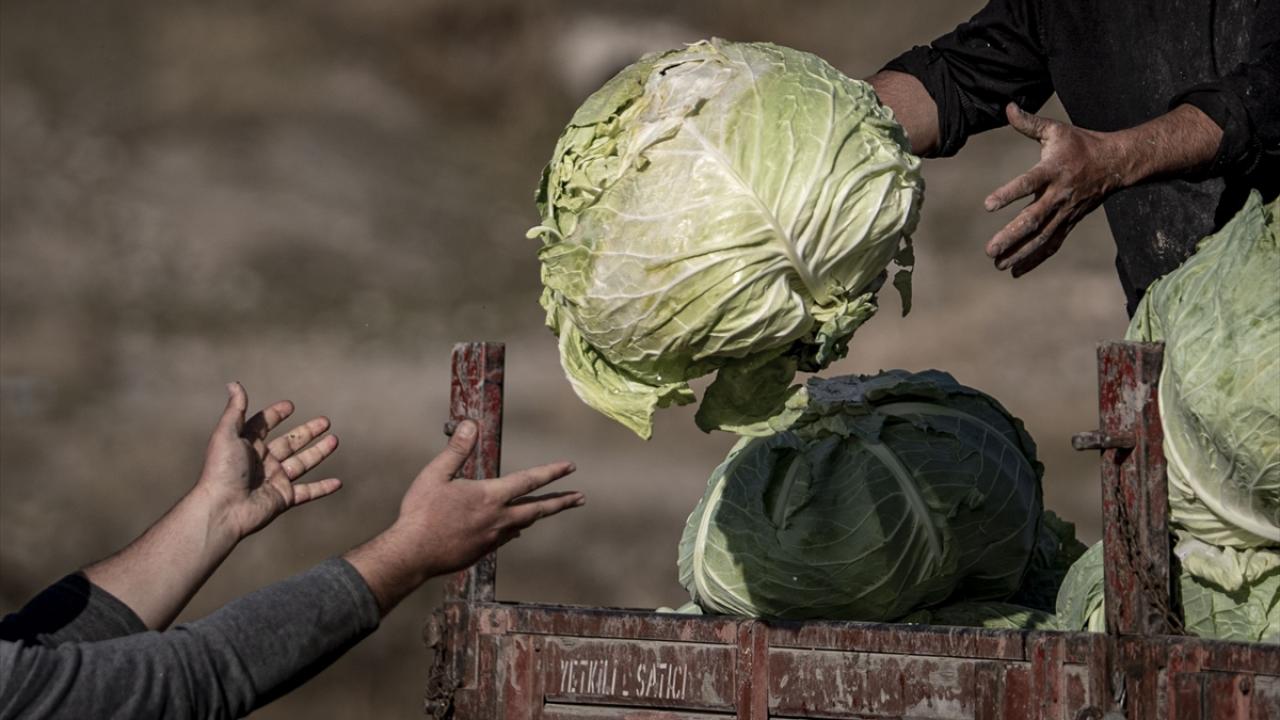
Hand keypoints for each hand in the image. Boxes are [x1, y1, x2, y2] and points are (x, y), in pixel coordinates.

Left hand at [196, 382, 341, 539]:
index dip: (275, 414)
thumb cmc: (222, 470)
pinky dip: (323, 488)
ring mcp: (274, 479)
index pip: (264, 425)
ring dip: (319, 452)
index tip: (290, 406)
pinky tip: (338, 483)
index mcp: (247, 445)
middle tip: (325, 421)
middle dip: (308, 431)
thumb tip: (234, 383)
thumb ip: (235, 410)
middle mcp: (262, 461)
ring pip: (302, 463)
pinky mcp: (283, 498)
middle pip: (290, 442)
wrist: (222, 508)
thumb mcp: (227, 434)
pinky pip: (307, 492)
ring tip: (335, 440)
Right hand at [345, 419, 583, 614]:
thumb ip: (456, 450)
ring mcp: (493, 538)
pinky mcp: (483, 551)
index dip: (552, 472)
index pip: (529, 480)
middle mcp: (498, 518)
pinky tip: (515, 527)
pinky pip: (507, 536)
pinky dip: (516, 527)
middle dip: (562, 502)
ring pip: (523, 523)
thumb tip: (470, 424)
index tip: (571, 466)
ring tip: (550, 508)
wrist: (412, 554)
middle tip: (581, 498)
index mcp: (490, 496)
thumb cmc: (421, 513)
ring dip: (539, 514)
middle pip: (538, 509)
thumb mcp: (436, 475)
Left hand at [983, 103, 1124, 276]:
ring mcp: (1065, 212)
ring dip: (1019, 252)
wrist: (1116, 163)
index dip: (1009, 193)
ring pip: (1042, 237)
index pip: (1029, 183)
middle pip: (1034, 219)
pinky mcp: (1069, 223)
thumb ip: (1029, 122)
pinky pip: (1052, 245)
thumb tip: (1007, 106)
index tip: (988, 205)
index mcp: (1053, 170)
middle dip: (1011, 236)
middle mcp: (1059, 195)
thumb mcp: (1056, 129)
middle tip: (989, 250)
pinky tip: (1015, 271)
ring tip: (997, 264)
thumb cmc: (1080, 144)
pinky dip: (1034, 259)